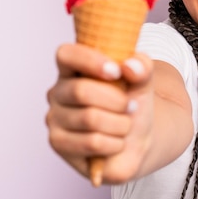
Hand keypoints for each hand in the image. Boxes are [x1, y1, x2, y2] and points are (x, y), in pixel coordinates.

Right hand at [46, 43, 154, 183]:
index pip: (66, 55)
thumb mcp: (143, 83)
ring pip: (89, 119)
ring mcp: (55, 118)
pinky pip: (91, 142)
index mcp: (74, 69)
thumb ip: (142, 67)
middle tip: (131, 106)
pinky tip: (117, 143)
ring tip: (125, 126)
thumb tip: (130, 66)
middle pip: (81, 91)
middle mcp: (59, 92)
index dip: (90, 61)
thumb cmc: (131, 107)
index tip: (116, 72)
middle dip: (116, 101)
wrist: (136, 142)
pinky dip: (114, 144)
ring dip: (120, 124)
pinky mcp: (58, 143)